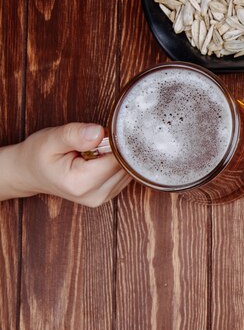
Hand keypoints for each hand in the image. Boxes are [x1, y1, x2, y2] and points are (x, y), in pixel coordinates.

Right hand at [0, 123, 130, 206]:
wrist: (30, 173)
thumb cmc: (38, 155)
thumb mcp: (51, 139)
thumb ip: (75, 135)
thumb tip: (100, 132)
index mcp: (81, 183)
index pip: (117, 159)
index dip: (114, 142)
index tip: (101, 134)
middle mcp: (96, 195)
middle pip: (125, 166)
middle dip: (115, 149)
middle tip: (94, 142)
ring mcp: (104, 198)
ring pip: (127, 170)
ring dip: (115, 156)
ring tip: (93, 151)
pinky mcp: (109, 194)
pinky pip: (123, 174)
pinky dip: (114, 163)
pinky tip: (98, 159)